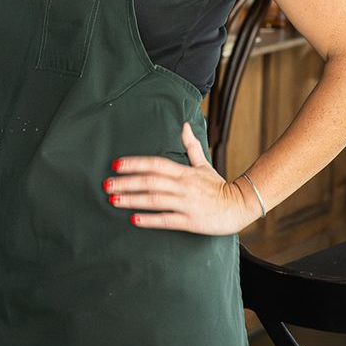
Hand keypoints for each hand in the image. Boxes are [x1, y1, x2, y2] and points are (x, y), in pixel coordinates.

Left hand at [105, 123, 260, 235]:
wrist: (239, 206)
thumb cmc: (218, 186)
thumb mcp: (203, 164)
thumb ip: (191, 146)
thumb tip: (184, 125)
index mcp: (185, 172)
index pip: (155, 164)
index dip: (135, 163)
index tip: (116, 164)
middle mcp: (184, 186)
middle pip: (151, 181)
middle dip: (126, 182)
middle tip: (106, 185)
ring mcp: (187, 203)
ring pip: (155, 200)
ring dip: (133, 200)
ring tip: (113, 200)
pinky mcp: (190, 221)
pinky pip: (167, 220)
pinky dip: (150, 220)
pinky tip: (134, 219)